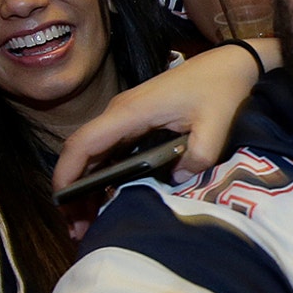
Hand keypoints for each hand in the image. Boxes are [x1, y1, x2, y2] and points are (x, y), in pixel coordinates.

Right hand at [54, 38, 274, 234]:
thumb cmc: (221, 88)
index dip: (66, 175)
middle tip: (78, 229)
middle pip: (81, 154)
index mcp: (131, 112)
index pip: (83, 143)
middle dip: (73, 192)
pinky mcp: (136, 122)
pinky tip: (107, 199)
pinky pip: (109, 150)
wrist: (230, 63)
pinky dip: (102, 175)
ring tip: (88, 221)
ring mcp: (126, 117)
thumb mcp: (216, 124)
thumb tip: (175, 181)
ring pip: (93, 154)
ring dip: (86, 186)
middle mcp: (119, 113)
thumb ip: (199, 155)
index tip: (62, 206)